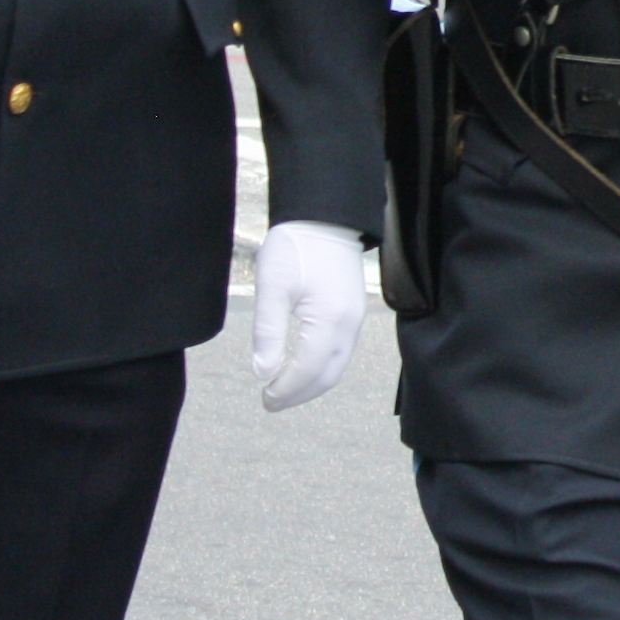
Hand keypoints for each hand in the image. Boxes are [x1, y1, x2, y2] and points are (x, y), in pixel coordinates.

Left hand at [249, 221, 368, 411]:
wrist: (325, 218)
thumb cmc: (296, 247)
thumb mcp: (272, 288)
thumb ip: (268, 333)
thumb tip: (263, 371)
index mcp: (329, 320)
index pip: (308, 370)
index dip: (286, 389)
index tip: (265, 397)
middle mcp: (349, 325)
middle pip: (328, 376)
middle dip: (299, 394)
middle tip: (271, 401)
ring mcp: (355, 319)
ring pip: (337, 366)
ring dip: (311, 383)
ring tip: (283, 388)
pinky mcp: (354, 313)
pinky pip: (341, 352)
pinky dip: (322, 368)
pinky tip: (302, 366)